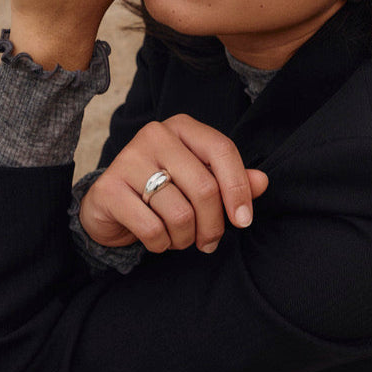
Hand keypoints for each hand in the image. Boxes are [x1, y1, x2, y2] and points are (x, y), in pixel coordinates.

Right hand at [80, 115, 268, 253]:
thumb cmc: (163, 190)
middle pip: (204, 188)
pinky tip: (157, 240)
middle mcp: (155, 135)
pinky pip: (152, 228)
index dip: (239, 189)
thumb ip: (232, 180)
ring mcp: (129, 159)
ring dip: (185, 238)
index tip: (244, 220)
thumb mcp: (200, 181)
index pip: (222, 150)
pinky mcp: (109, 188)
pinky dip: (161, 244)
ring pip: (180, 213)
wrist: (110, 205)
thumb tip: (262, 182)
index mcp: (182, 127)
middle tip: (208, 242)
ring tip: (179, 238)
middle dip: (213, 225)